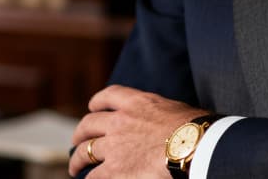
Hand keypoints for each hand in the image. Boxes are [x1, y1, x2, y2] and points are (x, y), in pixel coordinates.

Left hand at [69, 84, 207, 177]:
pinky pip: (93, 176)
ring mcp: (114, 145)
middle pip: (89, 123)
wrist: (191, 145)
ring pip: (84, 150)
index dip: (97, 101)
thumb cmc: (191, 128)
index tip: (92, 107)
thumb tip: (162, 121)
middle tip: (77, 140)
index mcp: (136, 102)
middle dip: (80, 132)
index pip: (108, 96)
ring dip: (77, 160)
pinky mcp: (114, 170)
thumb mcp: (171, 109)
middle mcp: (120, 120)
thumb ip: (156, 113)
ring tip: (75, 167)